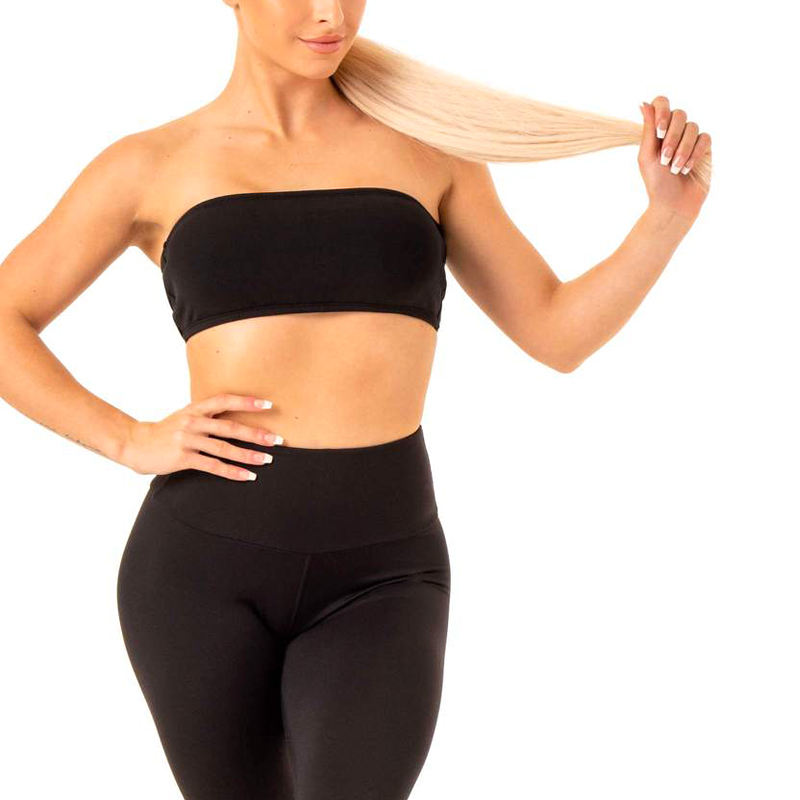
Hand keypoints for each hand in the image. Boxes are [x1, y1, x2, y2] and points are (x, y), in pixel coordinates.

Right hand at [121, 393, 282, 480]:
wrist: (135, 443)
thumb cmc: (165, 431)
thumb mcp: (185, 417)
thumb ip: (207, 416)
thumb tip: (235, 416)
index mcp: (195, 409)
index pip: (224, 400)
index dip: (246, 402)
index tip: (268, 405)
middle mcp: (193, 422)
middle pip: (230, 427)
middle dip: (256, 434)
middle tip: (277, 440)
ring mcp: (187, 439)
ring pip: (224, 448)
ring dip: (248, 455)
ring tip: (266, 460)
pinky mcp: (182, 457)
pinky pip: (212, 465)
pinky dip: (231, 472)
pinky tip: (246, 476)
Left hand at [638, 95, 711, 222]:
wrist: (673, 204)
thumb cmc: (656, 182)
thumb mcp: (647, 155)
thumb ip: (648, 129)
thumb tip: (643, 103)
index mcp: (657, 130)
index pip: (662, 103)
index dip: (662, 111)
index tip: (658, 131)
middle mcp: (675, 130)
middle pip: (679, 114)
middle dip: (671, 138)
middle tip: (664, 159)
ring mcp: (691, 138)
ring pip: (693, 127)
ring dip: (682, 150)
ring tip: (674, 169)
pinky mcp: (705, 148)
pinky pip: (705, 139)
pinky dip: (694, 154)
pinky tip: (687, 168)